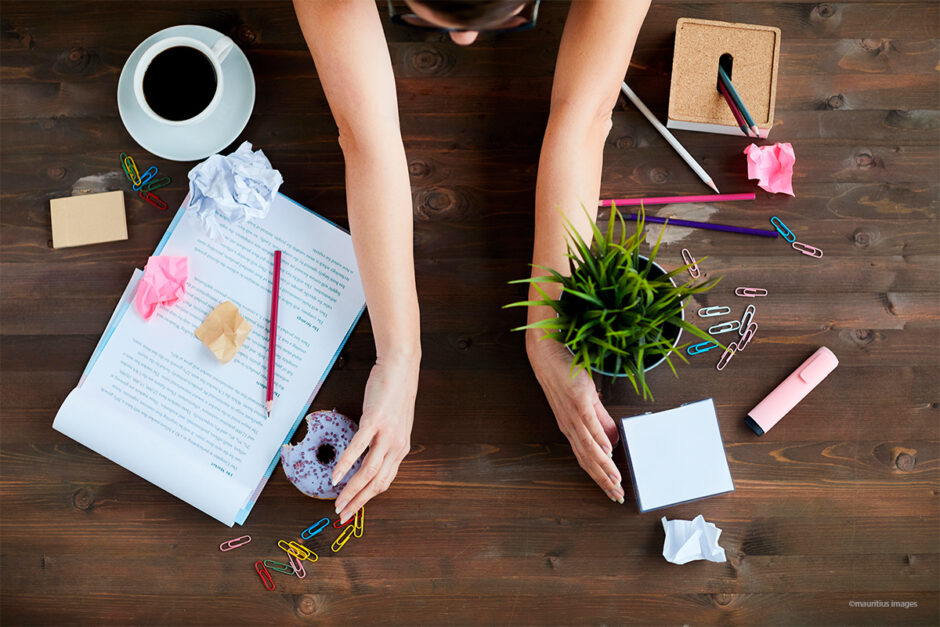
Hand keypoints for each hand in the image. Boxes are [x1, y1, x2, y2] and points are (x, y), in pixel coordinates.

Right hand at [332, 348, 418, 521]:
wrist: (401, 368)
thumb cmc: (395, 393)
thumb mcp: (395, 423)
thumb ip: (385, 441)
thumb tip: (369, 456)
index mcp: (401, 448)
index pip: (384, 482)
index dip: (368, 498)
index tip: (353, 509)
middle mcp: (396, 445)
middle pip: (376, 482)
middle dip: (358, 502)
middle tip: (342, 516)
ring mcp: (386, 434)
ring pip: (368, 471)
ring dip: (351, 490)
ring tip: (338, 502)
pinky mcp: (374, 421)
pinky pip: (358, 448)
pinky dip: (345, 465)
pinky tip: (335, 476)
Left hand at [527, 331, 624, 502]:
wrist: (547, 356)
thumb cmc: (564, 376)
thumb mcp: (586, 403)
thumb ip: (599, 421)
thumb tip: (611, 441)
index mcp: (570, 428)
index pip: (586, 459)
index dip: (599, 477)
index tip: (611, 491)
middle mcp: (570, 426)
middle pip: (588, 460)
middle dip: (603, 481)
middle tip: (617, 496)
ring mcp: (574, 416)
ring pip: (590, 449)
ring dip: (604, 467)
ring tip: (615, 481)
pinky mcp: (579, 404)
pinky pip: (591, 427)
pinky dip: (600, 441)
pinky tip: (608, 453)